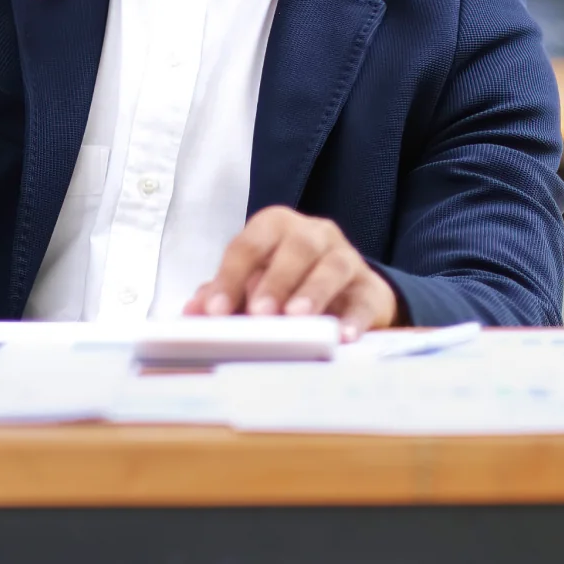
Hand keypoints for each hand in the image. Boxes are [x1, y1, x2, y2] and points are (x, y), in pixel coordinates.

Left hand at [182, 206, 398, 340]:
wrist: (347, 293)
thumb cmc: (289, 284)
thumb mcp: (253, 284)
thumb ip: (224, 294)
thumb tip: (192, 312)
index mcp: (275, 227)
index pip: (249, 244)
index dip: (230, 277)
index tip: (216, 312)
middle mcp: (313, 234)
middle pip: (295, 247)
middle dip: (275, 280)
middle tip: (259, 314)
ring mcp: (347, 258)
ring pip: (332, 266)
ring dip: (313, 292)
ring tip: (297, 319)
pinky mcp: (372, 289)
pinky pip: (365, 300)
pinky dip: (355, 318)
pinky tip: (342, 336)